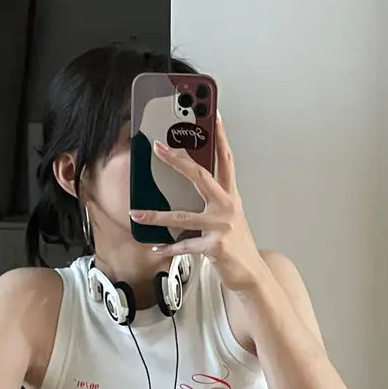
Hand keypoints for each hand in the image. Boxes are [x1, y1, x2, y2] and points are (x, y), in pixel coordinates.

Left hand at [129, 116, 266, 292]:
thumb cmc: (237, 244)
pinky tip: (156, 247)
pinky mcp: (214, 247)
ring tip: (136, 214)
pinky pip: (184, 245)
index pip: (226, 159)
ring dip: (156, 216)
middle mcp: (228, 207)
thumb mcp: (228, 216)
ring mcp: (221, 226)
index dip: (220, 136)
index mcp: (231, 196)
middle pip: (201, 176)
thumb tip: (189, 183)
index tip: (212, 114)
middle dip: (178, 161)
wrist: (251, 274)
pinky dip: (169, 248)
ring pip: (182, 216)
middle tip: (158, 147)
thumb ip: (213, 199)